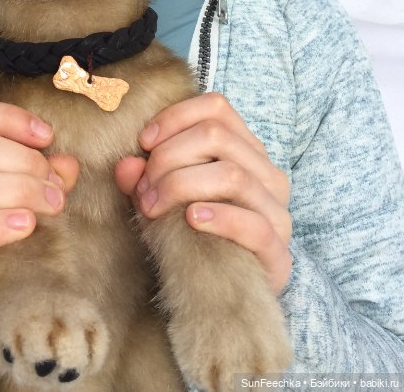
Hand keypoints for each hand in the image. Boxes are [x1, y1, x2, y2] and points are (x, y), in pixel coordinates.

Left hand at [114, 93, 291, 294]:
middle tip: (143, 187)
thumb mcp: (162, 199)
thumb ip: (143, 178)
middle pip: (217, 136)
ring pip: (232, 174)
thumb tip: (126, 164)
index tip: (143, 142)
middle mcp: (266, 173)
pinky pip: (252, 224)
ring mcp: (276, 211)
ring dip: (181, 185)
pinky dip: (218, 217)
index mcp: (245, 150)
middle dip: (169, 156)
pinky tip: (191, 220)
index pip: (217, 107)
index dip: (176, 117)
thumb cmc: (192, 236)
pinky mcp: (278, 252)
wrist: (222, 295)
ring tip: (153, 206)